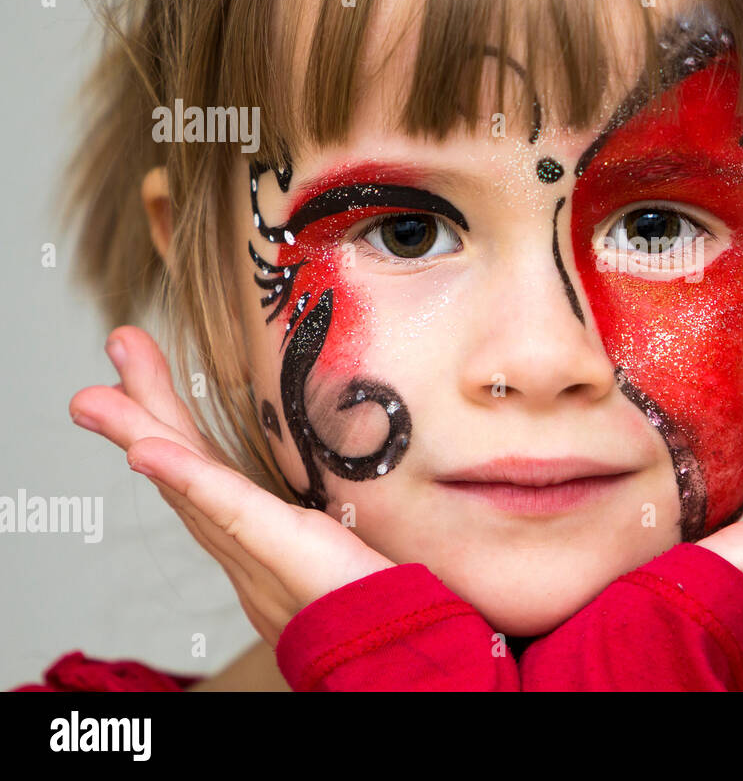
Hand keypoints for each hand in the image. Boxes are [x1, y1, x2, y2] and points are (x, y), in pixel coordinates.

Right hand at [68, 326, 395, 646]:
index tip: (148, 369)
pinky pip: (229, 512)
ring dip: (143, 432)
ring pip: (189, 485)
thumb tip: (341, 492)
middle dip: (145, 408)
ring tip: (97, 396)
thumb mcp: (351, 548)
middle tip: (120, 342)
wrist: (396, 649)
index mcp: (260, 538)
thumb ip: (336, 521)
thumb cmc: (378, 604)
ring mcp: (255, 554)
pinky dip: (189, 479)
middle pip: (185, 467)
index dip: (176, 423)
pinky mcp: (280, 553)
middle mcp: (244, 548)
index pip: (210, 470)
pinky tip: (148, 450)